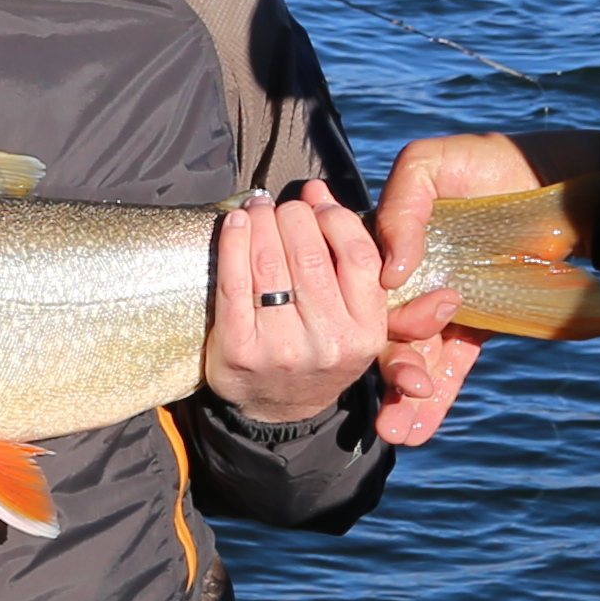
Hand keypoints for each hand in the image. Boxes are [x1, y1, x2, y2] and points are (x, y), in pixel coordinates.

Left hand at [201, 182, 389, 427]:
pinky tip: (236, 223)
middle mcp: (329, 342)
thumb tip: (318, 190)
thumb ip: (347, 254)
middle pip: (309, 253)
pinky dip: (233, 242)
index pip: (357, 254)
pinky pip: (234, 282)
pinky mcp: (239, 350)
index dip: (334, 217)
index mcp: (366, 331)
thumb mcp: (353, 316)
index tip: (318, 205)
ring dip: (262, 222)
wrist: (278, 410)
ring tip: (260, 208)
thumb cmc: (318, 347)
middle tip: (283, 208)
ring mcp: (282, 348)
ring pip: (270, 263)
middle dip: (293, 216)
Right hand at [369, 129, 599, 444]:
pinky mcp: (476, 322)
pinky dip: (438, 395)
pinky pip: (453, 362)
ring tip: (397, 433)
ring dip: (404, 396)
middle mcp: (409, 278)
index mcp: (385, 244)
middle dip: (388, 371)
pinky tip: (421, 428)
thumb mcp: (430, 165)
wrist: (558, 180)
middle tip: (395, 406)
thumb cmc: (489, 162)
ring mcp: (442, 304)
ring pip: (416, 355)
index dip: (365, 321)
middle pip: (387, 331)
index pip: (362, 290)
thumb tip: (389, 272)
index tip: (380, 345)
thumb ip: (399, 208)